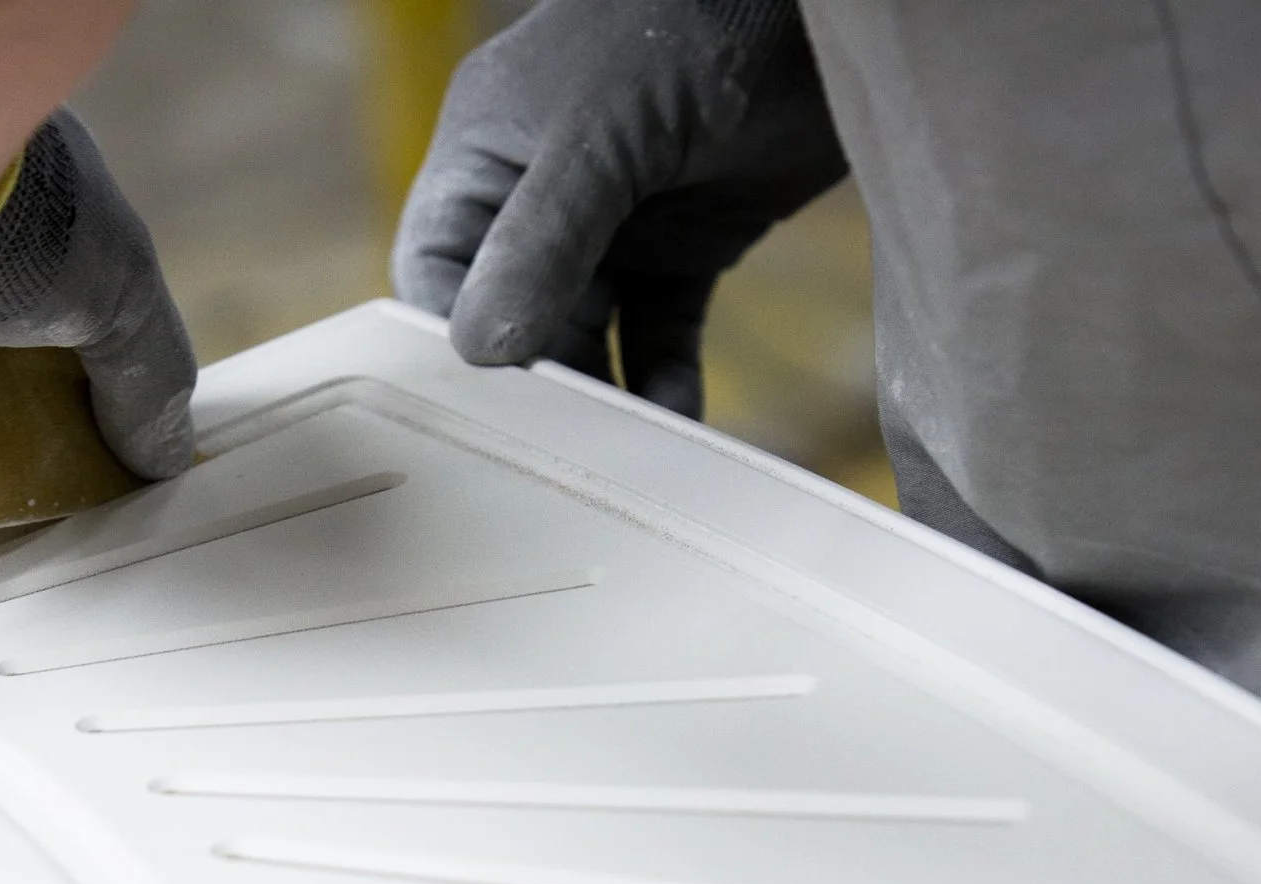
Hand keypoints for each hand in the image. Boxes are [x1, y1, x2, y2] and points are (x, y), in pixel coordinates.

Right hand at [392, 0, 844, 417]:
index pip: (437, 271)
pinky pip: (661, 337)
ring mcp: (614, 225)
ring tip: (618, 461)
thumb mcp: (600, 135)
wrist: (824, 10)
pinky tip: (678, 429)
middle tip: (551, 455)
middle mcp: (539, 198)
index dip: (451, 341)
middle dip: (531, 385)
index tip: (479, 413)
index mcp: (487, 156)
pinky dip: (667, 384)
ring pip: (587, 339)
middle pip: (510, 319)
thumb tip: (481, 350)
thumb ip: (541, 242)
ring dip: (602, 399)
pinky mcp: (688, 247)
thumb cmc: (689, 27)